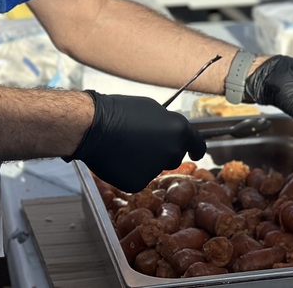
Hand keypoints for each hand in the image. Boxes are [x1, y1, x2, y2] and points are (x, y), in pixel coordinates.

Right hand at [65, 91, 205, 191]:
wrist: (94, 126)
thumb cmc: (121, 112)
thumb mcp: (152, 109)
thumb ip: (167, 124)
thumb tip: (169, 132)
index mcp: (179, 130)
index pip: (197, 144)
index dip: (197, 150)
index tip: (197, 154)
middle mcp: (172, 151)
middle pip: (174, 157)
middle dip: (164, 153)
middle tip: (145, 144)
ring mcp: (156, 169)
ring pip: (154, 168)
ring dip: (146, 162)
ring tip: (127, 148)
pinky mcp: (138, 183)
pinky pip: (138, 178)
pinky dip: (130, 172)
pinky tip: (119, 160)